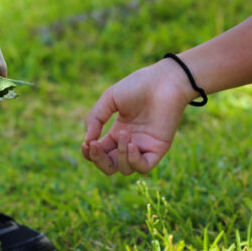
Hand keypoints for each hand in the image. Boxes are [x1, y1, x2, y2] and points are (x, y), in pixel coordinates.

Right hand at [82, 58, 194, 174]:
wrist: (164, 81)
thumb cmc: (138, 86)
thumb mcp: (109, 99)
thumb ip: (95, 118)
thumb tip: (88, 141)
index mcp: (117, 133)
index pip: (100, 153)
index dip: (90, 153)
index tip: (87, 143)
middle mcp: (130, 143)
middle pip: (109, 166)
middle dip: (99, 160)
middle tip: (95, 145)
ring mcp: (144, 147)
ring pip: (125, 169)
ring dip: (119, 154)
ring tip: (123, 133)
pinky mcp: (158, 149)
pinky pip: (143, 167)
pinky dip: (134, 161)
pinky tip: (132, 145)